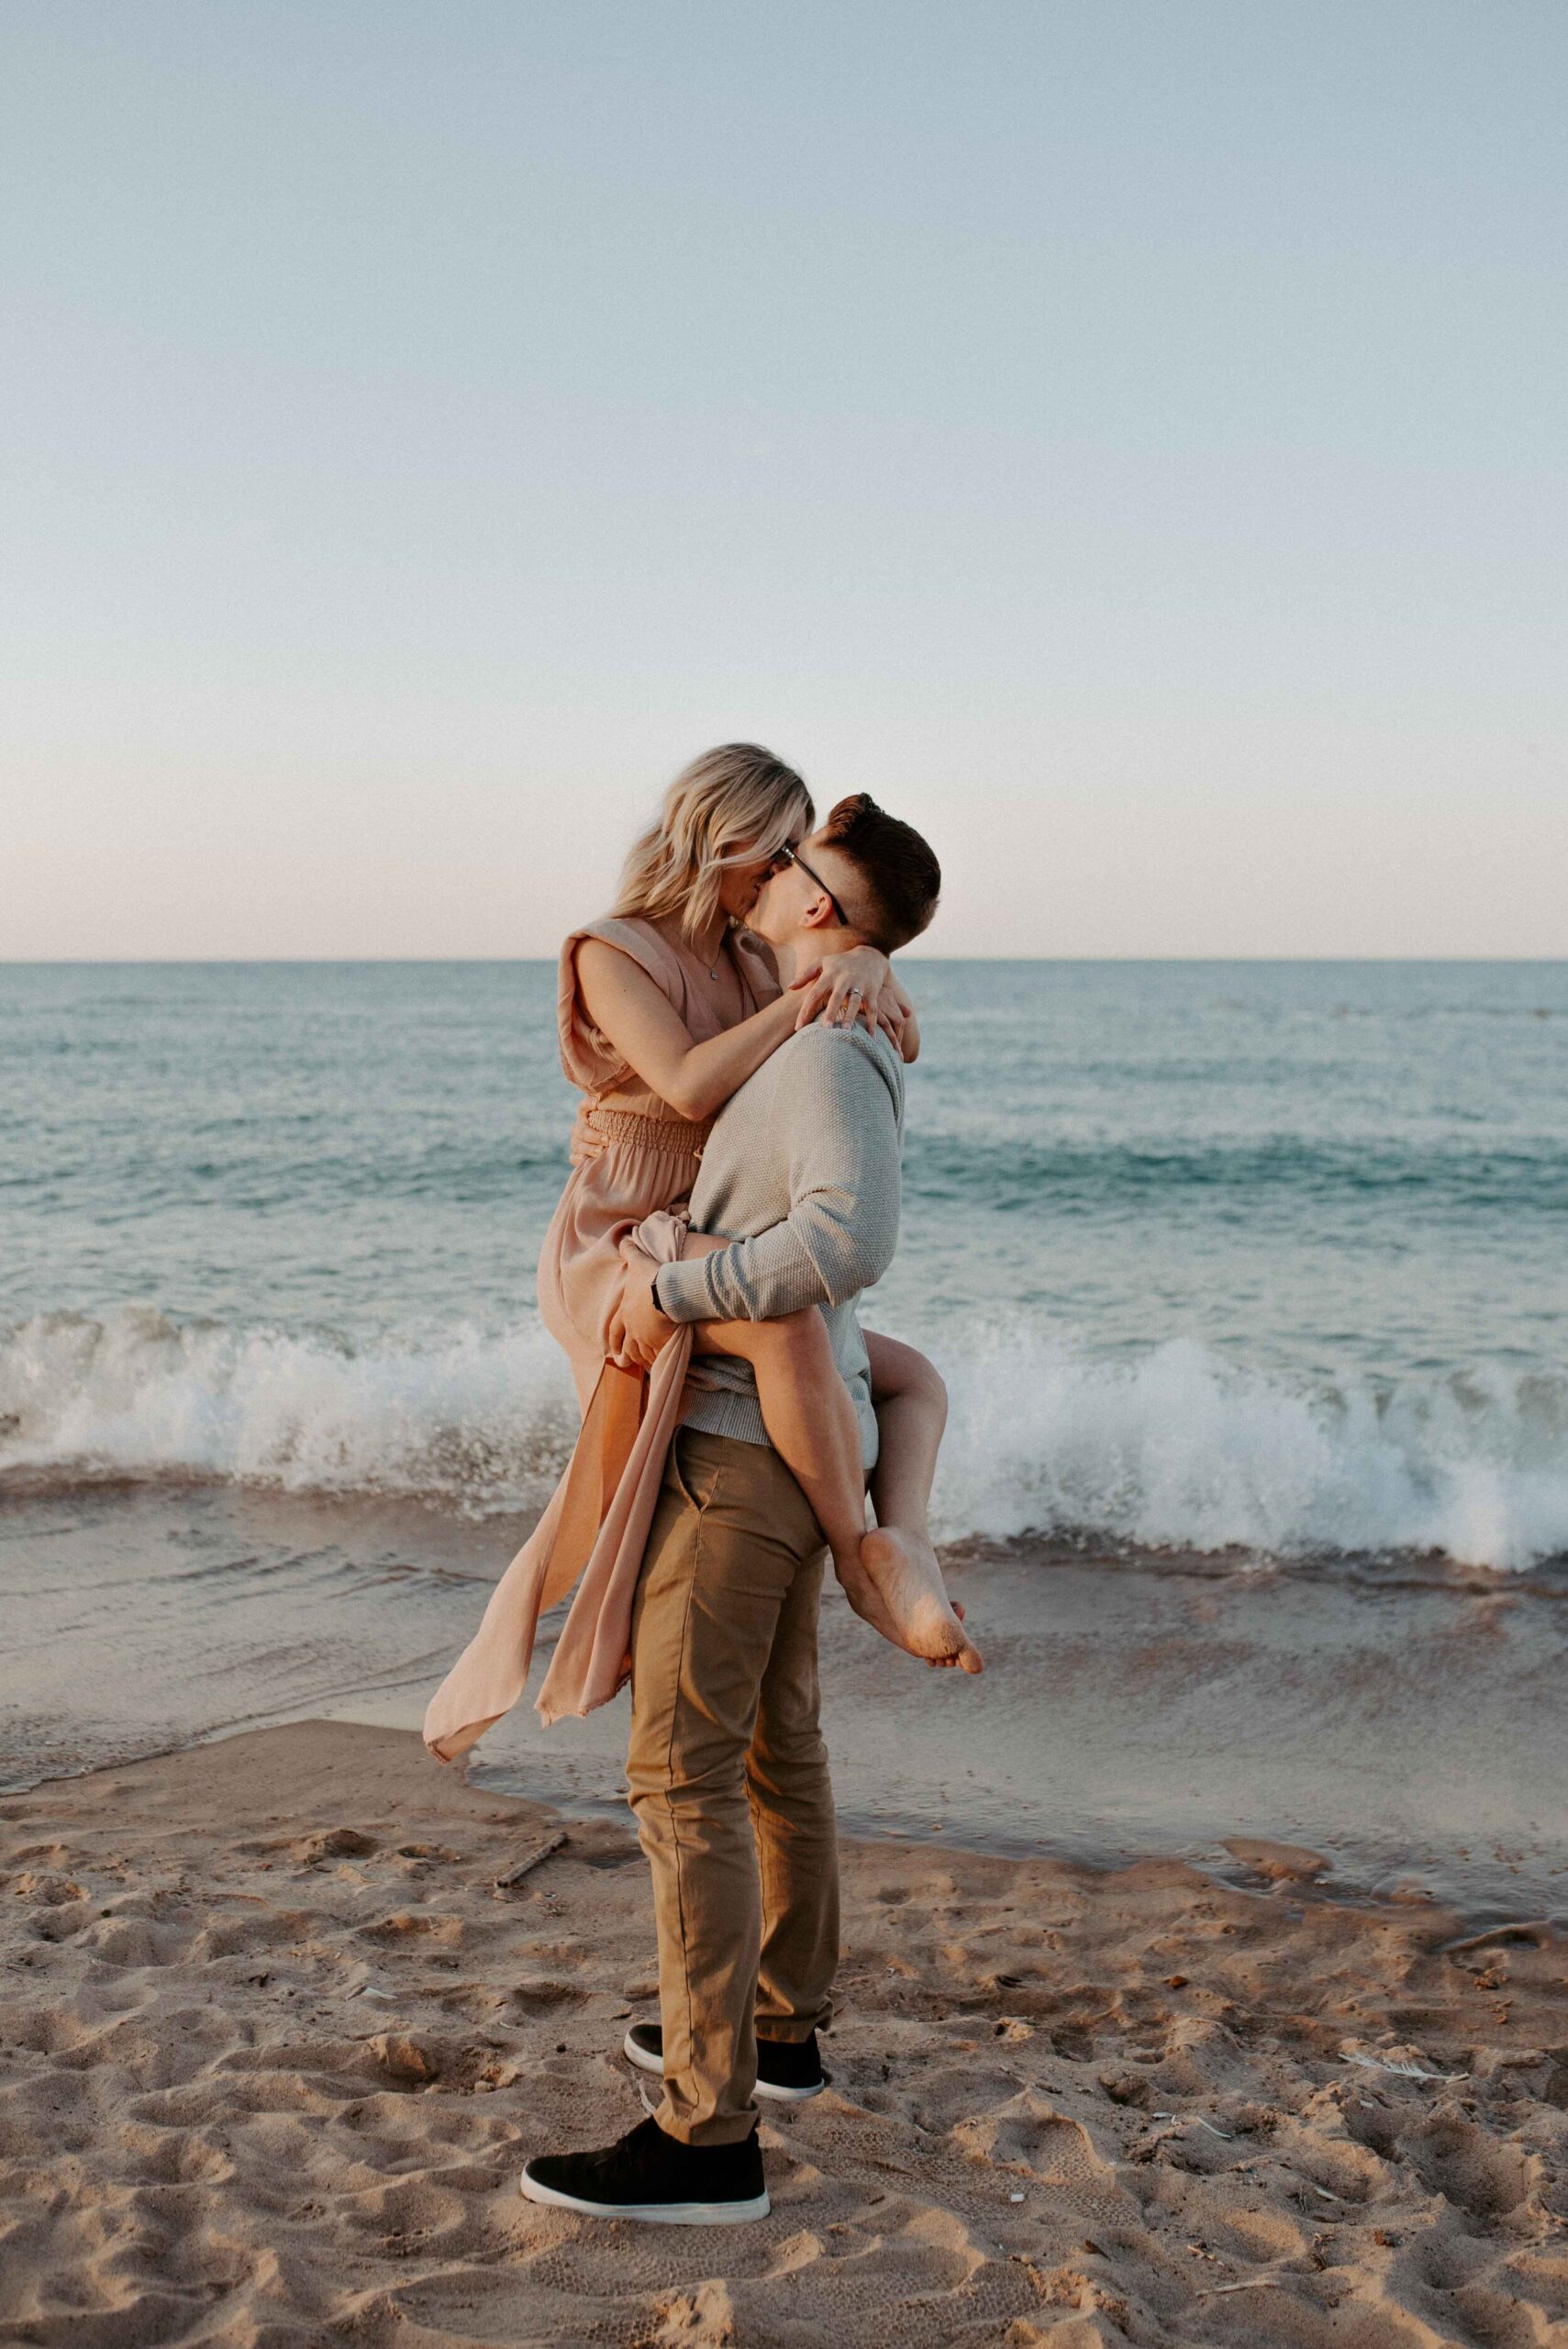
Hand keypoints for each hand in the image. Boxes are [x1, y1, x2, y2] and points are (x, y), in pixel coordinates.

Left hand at [611, 1253, 676, 1371]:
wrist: (666, 1290)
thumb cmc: (650, 1276)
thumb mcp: (637, 1261)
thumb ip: (630, 1251)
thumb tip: (624, 1239)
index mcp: (625, 1311)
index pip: (615, 1328)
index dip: (613, 1338)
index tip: (611, 1348)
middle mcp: (632, 1327)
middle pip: (627, 1345)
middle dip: (625, 1353)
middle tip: (624, 1362)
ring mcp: (645, 1337)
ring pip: (641, 1353)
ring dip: (642, 1358)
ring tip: (644, 1364)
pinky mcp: (660, 1342)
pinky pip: (658, 1355)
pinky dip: (658, 1360)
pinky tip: (660, 1363)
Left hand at [789, 945, 896, 1037]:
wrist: (870, 956)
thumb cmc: (840, 962)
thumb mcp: (822, 962)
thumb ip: (805, 974)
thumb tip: (790, 987)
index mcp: (830, 974)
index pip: (814, 993)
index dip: (806, 1010)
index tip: (798, 1027)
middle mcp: (844, 979)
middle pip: (836, 997)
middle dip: (831, 1012)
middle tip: (825, 1028)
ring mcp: (860, 985)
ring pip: (855, 1003)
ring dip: (851, 1016)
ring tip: (845, 1031)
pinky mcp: (872, 992)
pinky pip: (873, 1009)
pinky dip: (873, 1023)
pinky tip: (872, 1038)